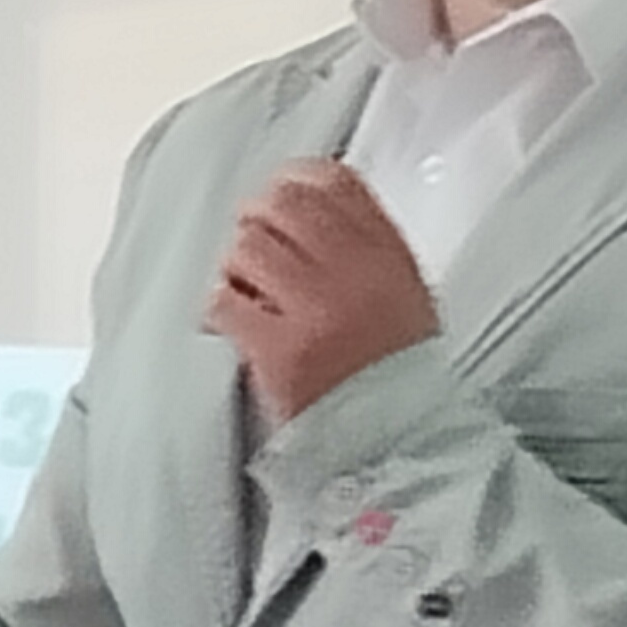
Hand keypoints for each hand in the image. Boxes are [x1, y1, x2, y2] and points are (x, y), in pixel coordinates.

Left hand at [204, 159, 438, 423]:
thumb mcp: (406, 297)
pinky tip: (234, 324)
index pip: (334, 182)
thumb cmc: (399, 377)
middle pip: (284, 203)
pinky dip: (220, 308)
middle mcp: (354, 272)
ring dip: (236, 267)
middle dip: (257, 219)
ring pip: (247, 246)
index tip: (279, 199)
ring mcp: (316, 309)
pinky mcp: (279, 349)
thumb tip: (314, 206)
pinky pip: (226, 300)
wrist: (401, 445)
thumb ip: (367, 249)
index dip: (295, 182)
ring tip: (247, 293)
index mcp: (388, 255)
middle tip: (252, 249)